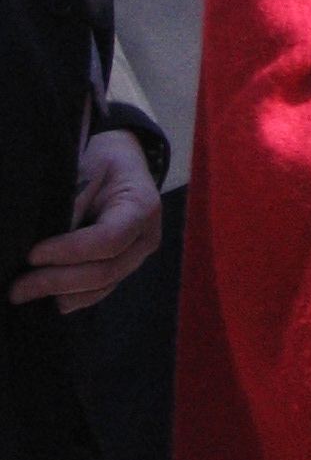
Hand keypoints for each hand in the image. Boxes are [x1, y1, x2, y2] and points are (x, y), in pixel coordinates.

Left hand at [8, 128, 161, 311]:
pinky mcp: (122, 269)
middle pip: (104, 272)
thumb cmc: (104, 162)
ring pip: (100, 288)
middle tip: (17, 288)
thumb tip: (46, 241)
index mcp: (142, 207)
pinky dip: (71, 297)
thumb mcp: (88, 169)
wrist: (123, 163)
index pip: (108, 240)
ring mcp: (136, 258)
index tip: (32, 254)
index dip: (70, 251)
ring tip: (23, 294)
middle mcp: (145, 239)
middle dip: (57, 281)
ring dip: (60, 294)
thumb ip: (73, 203)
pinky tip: (45, 297)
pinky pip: (98, 291)